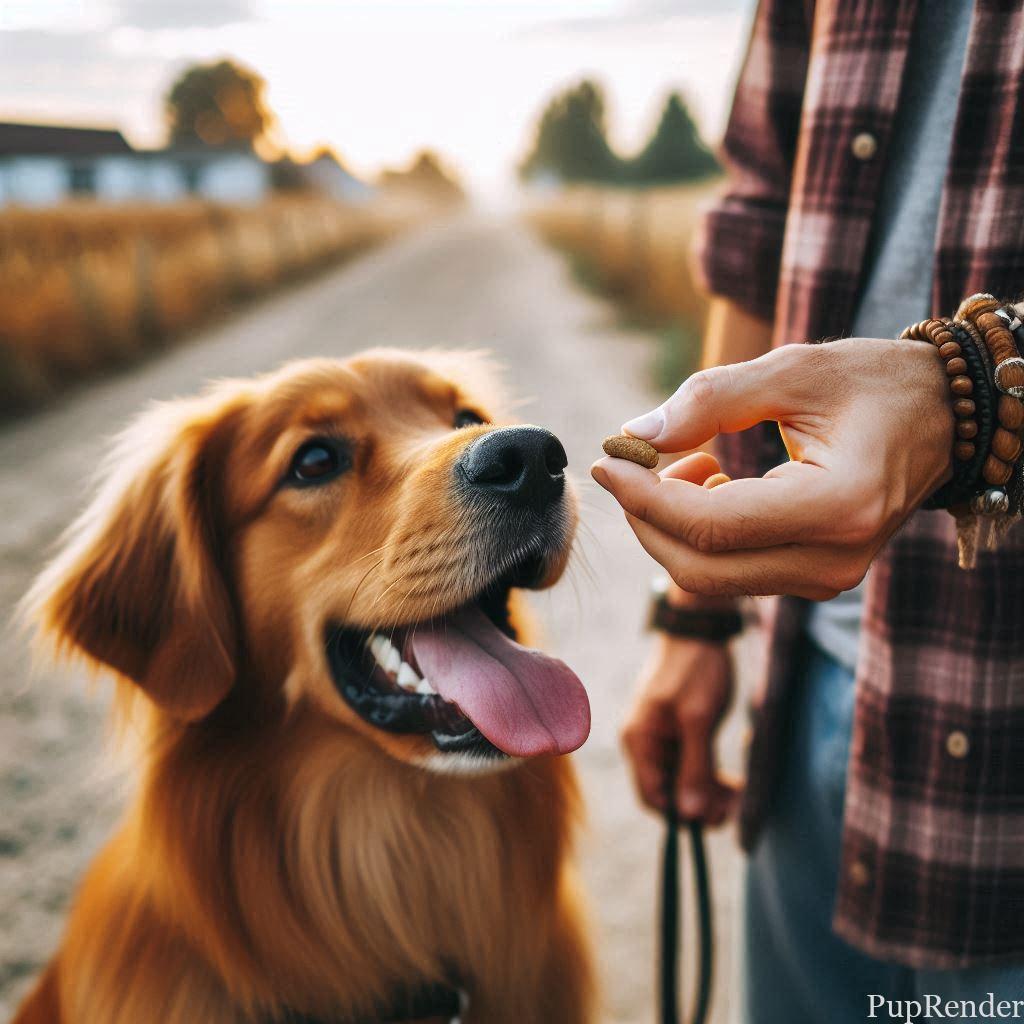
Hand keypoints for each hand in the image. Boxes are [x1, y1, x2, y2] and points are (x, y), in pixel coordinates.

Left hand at [592, 338, 953, 598]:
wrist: (944, 418)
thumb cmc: (874, 384)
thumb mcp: (794, 370)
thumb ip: (711, 399)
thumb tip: (635, 435)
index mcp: (838, 506)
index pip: (710, 525)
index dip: (644, 496)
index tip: (606, 460)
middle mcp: (833, 559)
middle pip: (700, 568)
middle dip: (646, 518)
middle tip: (631, 463)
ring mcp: (827, 577)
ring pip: (711, 577)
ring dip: (673, 525)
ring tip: (691, 460)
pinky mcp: (816, 578)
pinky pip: (734, 572)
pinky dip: (701, 534)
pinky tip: (714, 482)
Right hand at [622, 632, 738, 823]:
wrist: (699, 629)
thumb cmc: (695, 669)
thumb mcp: (698, 718)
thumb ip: (694, 766)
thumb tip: (690, 814)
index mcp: (639, 741)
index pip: (652, 797)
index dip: (682, 813)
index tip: (717, 816)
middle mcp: (644, 743)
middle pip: (668, 791)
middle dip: (700, 803)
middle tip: (735, 803)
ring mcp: (660, 737)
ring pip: (681, 779)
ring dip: (708, 791)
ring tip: (738, 792)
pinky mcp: (677, 730)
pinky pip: (689, 764)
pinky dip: (709, 773)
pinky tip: (732, 777)